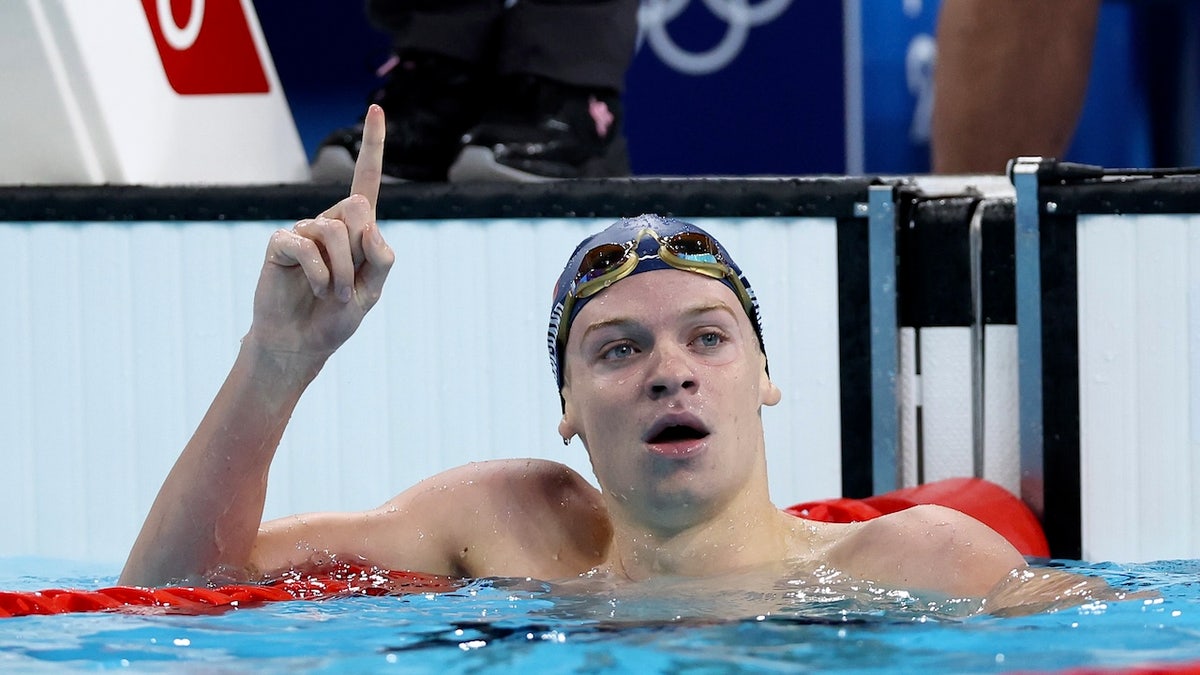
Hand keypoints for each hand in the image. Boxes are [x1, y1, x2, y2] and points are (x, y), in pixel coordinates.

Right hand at [247, 105, 394, 357]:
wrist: (300, 344)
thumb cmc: (335, 317)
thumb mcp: (373, 291)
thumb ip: (381, 257)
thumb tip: (368, 219)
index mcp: (357, 230)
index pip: (366, 181)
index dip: (373, 145)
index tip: (375, 108)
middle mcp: (329, 222)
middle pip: (359, 210)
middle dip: (360, 255)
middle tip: (349, 287)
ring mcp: (303, 231)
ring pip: (335, 232)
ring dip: (341, 274)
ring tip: (332, 295)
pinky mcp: (280, 244)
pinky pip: (306, 246)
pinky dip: (320, 275)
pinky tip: (315, 290)